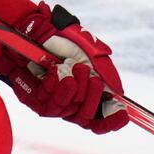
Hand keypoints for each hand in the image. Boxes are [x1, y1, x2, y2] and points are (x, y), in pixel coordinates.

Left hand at [0, 3, 129, 132]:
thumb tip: (117, 93)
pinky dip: (54, 87)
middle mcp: (68, 104)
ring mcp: (50, 103)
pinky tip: (56, 72)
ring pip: (66, 111)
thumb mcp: (89, 52)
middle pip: (85, 118)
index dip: (112, 121)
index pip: (100, 121)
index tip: (122, 111)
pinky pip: (46, 103)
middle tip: (90, 76)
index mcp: (85, 96)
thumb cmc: (61, 40)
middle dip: (91, 97)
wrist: (31, 31)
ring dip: (72, 89)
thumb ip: (105, 72)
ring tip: (72, 68)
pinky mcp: (32, 100)